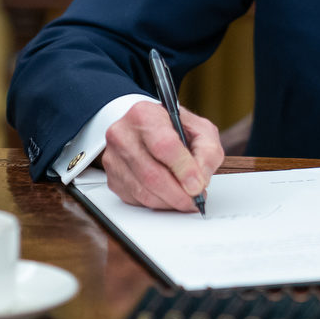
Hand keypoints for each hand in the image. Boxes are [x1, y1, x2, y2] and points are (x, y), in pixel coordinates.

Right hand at [101, 100, 223, 210]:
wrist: (146, 127)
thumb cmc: (173, 127)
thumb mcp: (199, 129)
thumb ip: (207, 151)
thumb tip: (200, 180)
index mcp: (145, 114)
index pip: (164, 146)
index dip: (183, 169)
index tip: (198, 185)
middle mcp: (123, 134)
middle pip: (152, 174)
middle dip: (178, 193)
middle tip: (195, 200)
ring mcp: (113, 157)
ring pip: (143, 191)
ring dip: (169, 201)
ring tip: (186, 199)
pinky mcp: (112, 177)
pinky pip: (135, 199)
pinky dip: (157, 203)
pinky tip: (169, 196)